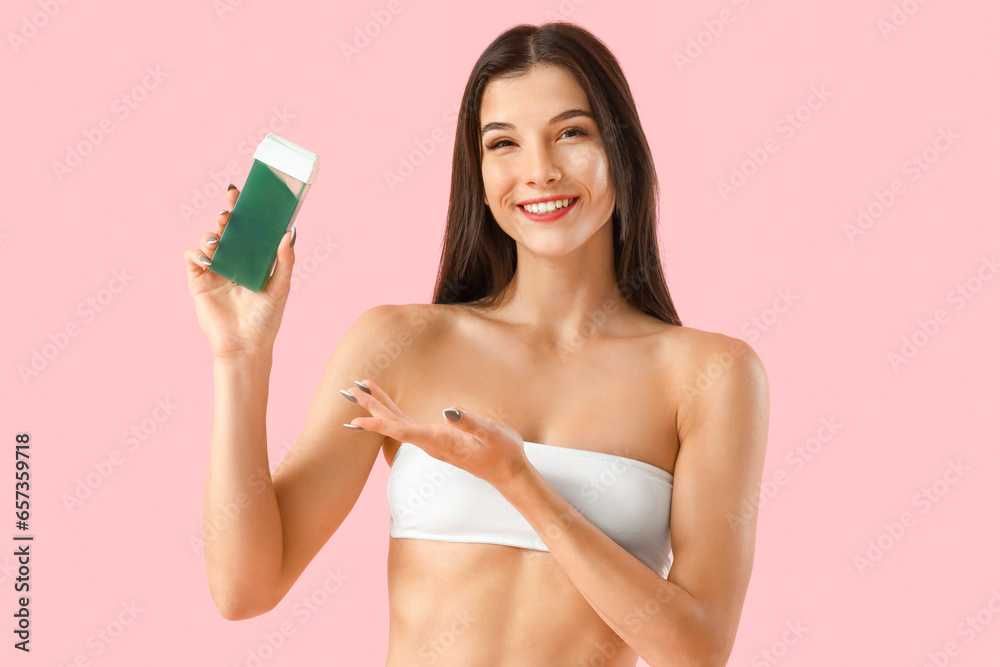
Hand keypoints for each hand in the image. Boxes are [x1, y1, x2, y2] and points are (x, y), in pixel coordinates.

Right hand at [183, 185, 296, 357]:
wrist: (245, 345)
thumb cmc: (266, 319)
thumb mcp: (280, 288)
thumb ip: (285, 261)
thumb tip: (290, 233)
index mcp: (254, 259)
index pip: (249, 229)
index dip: (244, 210)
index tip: (242, 193)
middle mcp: (234, 260)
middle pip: (226, 230)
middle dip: (225, 215)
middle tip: (228, 210)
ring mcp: (215, 270)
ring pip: (208, 240)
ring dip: (212, 234)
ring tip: (218, 240)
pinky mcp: (199, 281)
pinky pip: (193, 258)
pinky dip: (198, 254)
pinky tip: (208, 260)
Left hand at [341, 379, 529, 488]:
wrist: (508, 473)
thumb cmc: (503, 452)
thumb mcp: (492, 434)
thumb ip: (470, 423)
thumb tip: (447, 411)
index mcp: (439, 440)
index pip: (402, 431)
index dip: (379, 423)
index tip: (357, 419)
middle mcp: (430, 442)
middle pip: (393, 424)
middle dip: (371, 407)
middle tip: (349, 390)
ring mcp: (432, 442)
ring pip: (398, 422)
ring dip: (380, 406)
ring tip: (362, 389)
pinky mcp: (436, 439)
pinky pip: (407, 424)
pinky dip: (393, 412)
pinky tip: (387, 406)